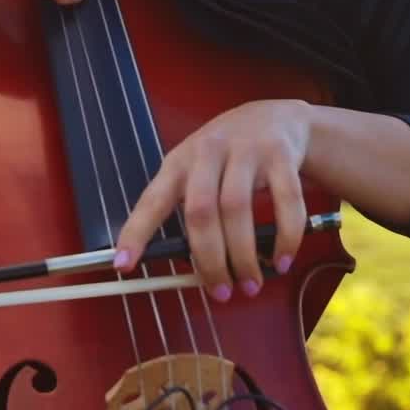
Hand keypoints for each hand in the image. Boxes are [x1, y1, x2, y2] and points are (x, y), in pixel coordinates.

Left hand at [113, 99, 313, 298]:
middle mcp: (209, 152)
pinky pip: (285, 202)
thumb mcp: (199, 171)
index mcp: (180, 162)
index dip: (137, 232)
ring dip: (244, 255)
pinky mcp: (280, 154)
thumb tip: (194, 270)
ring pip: (237, 208)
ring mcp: (246, 150)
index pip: (153, 199)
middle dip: (209, 259)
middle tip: (221, 292)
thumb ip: (192, 210)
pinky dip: (285, 237)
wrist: (276, 117)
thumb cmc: (229, 155)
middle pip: (200, 210)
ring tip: (250, 284)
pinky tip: (282, 260)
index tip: (124, 264)